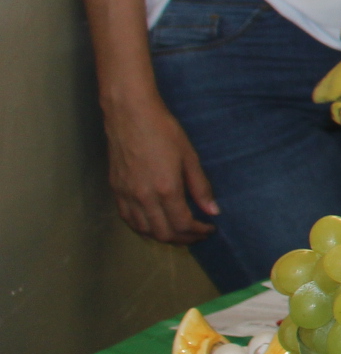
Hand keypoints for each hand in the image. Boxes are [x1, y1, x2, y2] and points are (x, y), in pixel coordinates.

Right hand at [102, 94, 216, 244]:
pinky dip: (142, 228)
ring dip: (163, 236)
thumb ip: (201, 187)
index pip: (183, 224)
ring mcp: (126, 195)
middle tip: (197, 234)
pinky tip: (154, 223)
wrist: (130, 114)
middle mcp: (143, 197)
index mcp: (165, 189)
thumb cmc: (163, 130)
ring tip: (179, 232)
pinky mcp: (115, 190)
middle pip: (163, 233)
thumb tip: (213, 211)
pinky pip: (128, 219)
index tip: (209, 228)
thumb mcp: (189, 157)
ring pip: (144, 230)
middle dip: (184, 239)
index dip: (199, 231)